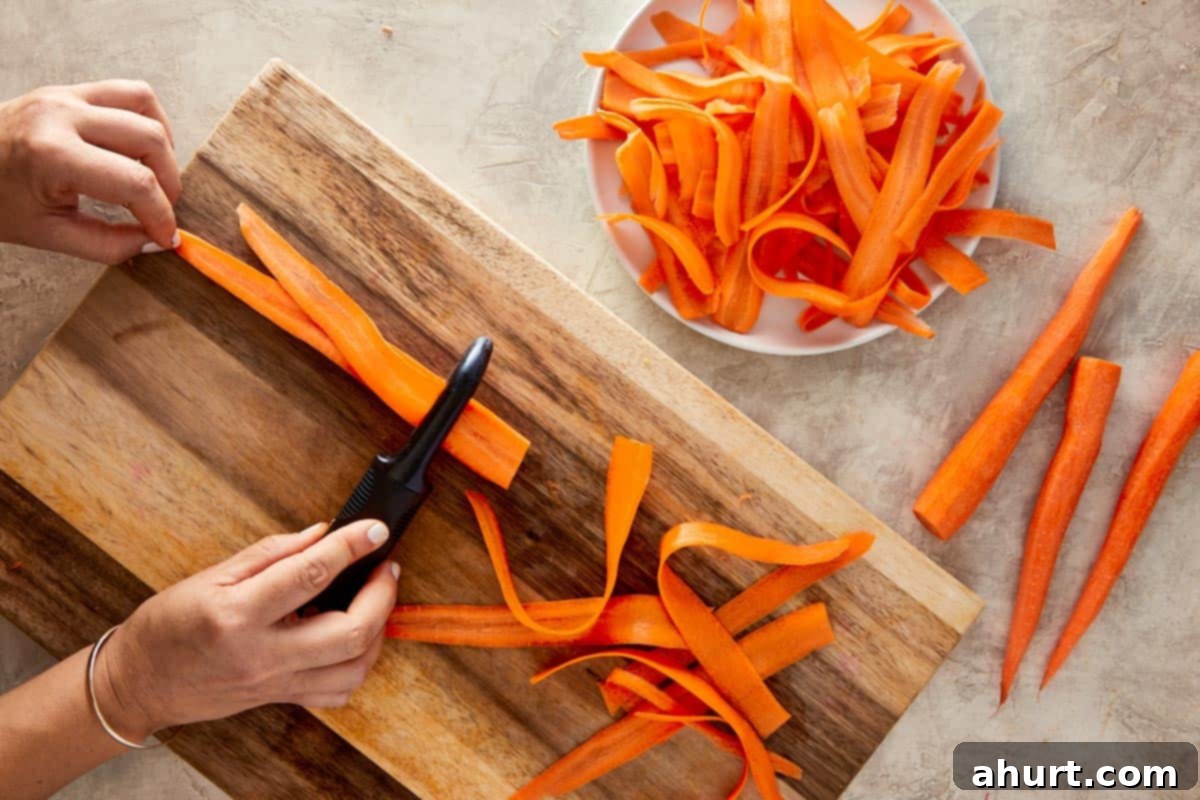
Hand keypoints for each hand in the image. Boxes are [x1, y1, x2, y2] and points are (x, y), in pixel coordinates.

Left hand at [0, 80, 181, 262]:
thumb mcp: (49, 234)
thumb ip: (108, 244)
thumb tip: (155, 243)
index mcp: (52, 154)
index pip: (134, 183)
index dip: (160, 215)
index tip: (165, 237)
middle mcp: (61, 115)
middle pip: (149, 140)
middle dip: (168, 183)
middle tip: (160, 211)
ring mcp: (64, 96)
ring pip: (145, 106)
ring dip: (163, 147)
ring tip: (155, 178)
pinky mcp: (68, 90)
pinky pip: (127, 92)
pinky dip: (147, 119)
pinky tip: (141, 149)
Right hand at [91, 519, 399, 738]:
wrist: (139, 683)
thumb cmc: (168, 625)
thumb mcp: (212, 575)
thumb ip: (272, 552)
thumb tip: (323, 533)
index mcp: (238, 614)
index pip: (311, 574)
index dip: (351, 546)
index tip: (375, 529)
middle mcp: (262, 654)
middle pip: (349, 631)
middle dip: (381, 594)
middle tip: (386, 567)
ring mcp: (275, 682)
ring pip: (353, 667)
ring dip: (378, 630)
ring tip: (377, 599)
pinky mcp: (281, 698)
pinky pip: (338, 691)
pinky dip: (360, 663)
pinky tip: (357, 636)